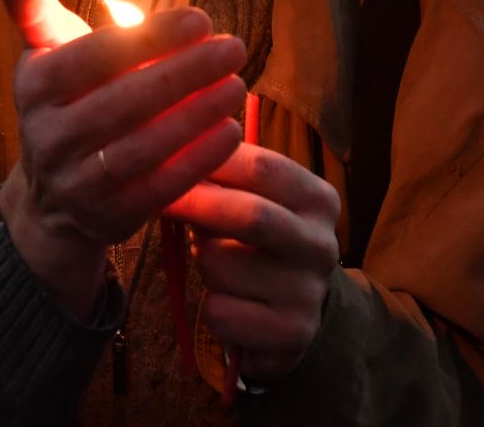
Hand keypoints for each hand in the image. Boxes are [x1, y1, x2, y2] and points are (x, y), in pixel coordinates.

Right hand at [0, 0, 246, 318]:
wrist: (51, 198)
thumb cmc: (64, 102)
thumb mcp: (45, 53)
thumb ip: (34, 6)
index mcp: (35, 86)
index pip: (96, 56)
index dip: (150, 37)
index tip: (201, 19)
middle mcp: (47, 137)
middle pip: (125, 101)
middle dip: (185, 72)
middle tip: (234, 47)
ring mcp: (77, 183)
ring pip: (144, 147)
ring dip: (197, 115)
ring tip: (237, 85)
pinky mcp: (108, 218)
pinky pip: (159, 188)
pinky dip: (197, 160)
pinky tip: (230, 131)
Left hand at [166, 144, 341, 384]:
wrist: (290, 315)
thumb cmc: (256, 243)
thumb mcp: (252, 200)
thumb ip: (223, 176)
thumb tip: (171, 150)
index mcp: (318, 199)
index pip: (260, 166)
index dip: (208, 160)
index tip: (168, 159)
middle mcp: (322, 243)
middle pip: (250, 214)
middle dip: (197, 206)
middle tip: (162, 202)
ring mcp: (310, 292)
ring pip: (222, 265)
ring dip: (202, 262)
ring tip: (214, 263)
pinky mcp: (291, 333)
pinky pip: (220, 312)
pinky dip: (209, 306)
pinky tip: (227, 304)